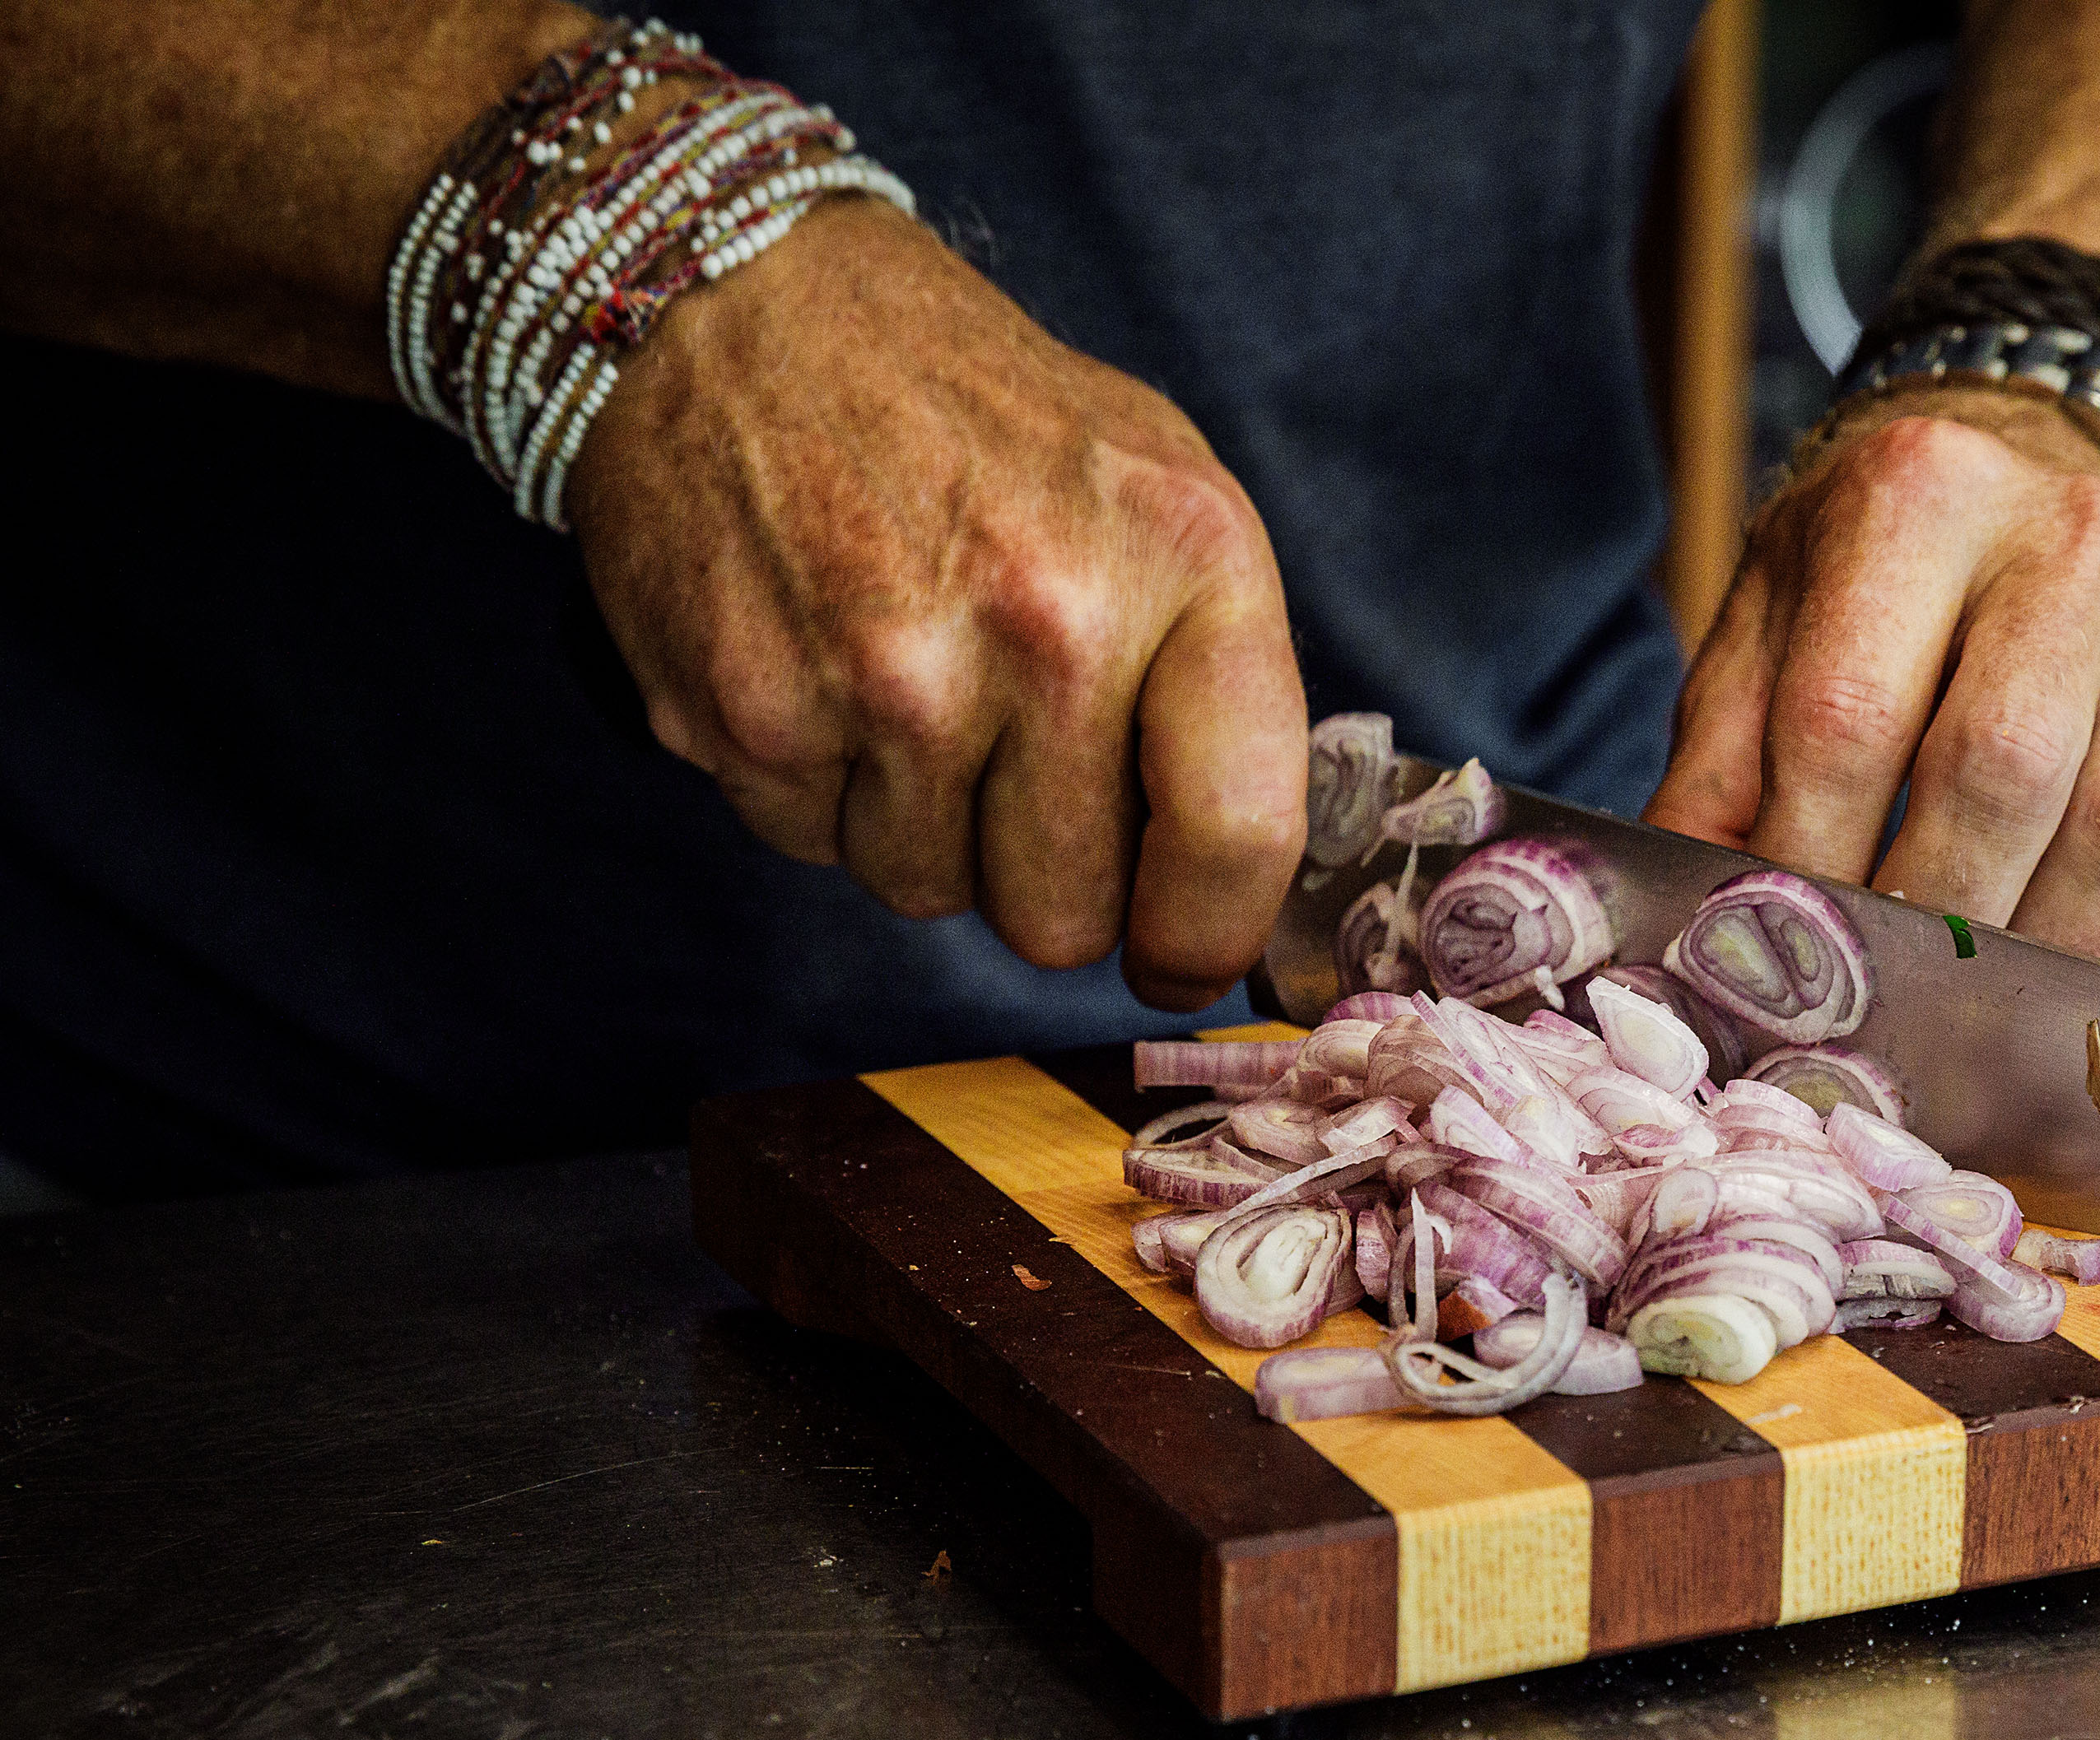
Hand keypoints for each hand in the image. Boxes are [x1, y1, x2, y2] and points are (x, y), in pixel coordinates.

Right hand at [568, 197, 1307, 1010]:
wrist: (740, 300)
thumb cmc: (977, 418)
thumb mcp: (1160, 491)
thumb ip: (1220, 688)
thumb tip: (1233, 898)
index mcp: (1183, 559)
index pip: (1235, 835)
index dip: (1205, 934)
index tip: (1179, 955)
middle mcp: (1045, 621)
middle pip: (1066, 916)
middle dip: (1045, 876)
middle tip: (1010, 763)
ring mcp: (888, 675)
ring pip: (933, 895)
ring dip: (925, 828)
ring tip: (908, 683)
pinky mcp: (752, 711)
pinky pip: (817, 852)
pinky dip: (822, 790)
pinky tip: (819, 666)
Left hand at [1645, 389, 2099, 968]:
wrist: (2049, 463)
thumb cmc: (1885, 562)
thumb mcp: (1771, 618)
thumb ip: (1720, 765)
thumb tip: (1690, 921)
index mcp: (1923, 495)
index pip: (1850, 718)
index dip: (1804, 858)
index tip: (1773, 943)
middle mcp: (2073, 540)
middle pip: (1997, 772)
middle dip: (1919, 912)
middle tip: (1865, 989)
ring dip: (2028, 948)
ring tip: (1956, 995)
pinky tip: (2041, 966)